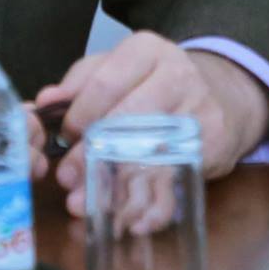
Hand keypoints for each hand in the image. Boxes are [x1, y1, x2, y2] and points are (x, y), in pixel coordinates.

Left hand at [35, 31, 268, 218]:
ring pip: (149, 151)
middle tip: (68, 180)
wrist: (223, 96)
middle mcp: (177, 74)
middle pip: (126, 118)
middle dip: (90, 154)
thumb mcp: (121, 68)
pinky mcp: (213, 142)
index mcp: (147, 49)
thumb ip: (81, 82)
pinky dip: (153, 205)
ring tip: (89, 204)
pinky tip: (133, 220)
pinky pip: (177, 177)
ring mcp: (198, 108)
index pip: (104, 83)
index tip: (62, 141)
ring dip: (115, 185)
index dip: (78, 117)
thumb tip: (45, 101)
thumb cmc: (157, 83)